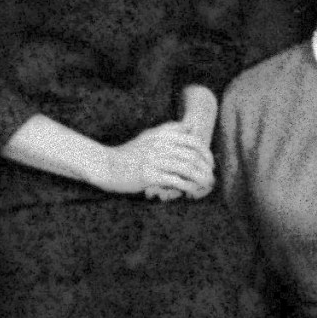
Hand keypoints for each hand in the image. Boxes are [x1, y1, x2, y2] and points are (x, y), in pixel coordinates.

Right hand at [96, 121, 214, 200]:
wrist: (106, 165)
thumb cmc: (130, 153)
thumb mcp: (149, 136)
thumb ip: (170, 129)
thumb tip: (191, 125)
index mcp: (162, 135)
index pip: (194, 142)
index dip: (206, 154)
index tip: (210, 165)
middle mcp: (160, 145)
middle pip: (193, 156)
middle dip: (206, 169)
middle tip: (210, 178)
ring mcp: (154, 160)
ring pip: (187, 169)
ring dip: (200, 179)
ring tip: (206, 186)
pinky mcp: (149, 175)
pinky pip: (175, 181)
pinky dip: (188, 187)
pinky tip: (192, 192)